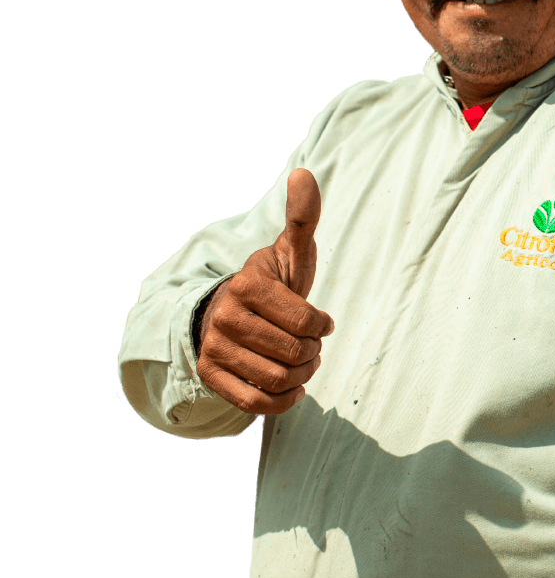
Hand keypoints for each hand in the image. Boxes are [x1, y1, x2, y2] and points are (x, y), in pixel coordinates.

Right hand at [196, 168, 333, 414]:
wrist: (229, 312)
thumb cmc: (272, 284)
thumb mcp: (289, 252)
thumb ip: (301, 218)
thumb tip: (304, 173)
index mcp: (248, 284)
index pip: (306, 321)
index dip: (321, 326)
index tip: (320, 322)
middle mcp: (225, 316)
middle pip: (293, 353)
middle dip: (312, 353)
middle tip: (311, 346)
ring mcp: (214, 348)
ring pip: (276, 380)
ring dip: (301, 378)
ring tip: (301, 364)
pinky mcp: (210, 376)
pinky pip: (254, 404)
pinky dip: (281, 402)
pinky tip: (291, 389)